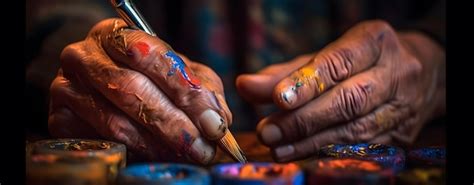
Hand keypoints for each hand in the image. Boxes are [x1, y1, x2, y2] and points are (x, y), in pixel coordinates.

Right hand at [48, 19, 231, 163]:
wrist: (101, 86)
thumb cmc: (148, 76)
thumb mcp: (179, 73)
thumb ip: (201, 90)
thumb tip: (217, 121)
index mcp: (115, 35)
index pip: (149, 55)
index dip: (184, 89)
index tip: (212, 121)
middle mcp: (84, 56)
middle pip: (132, 90)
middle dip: (174, 124)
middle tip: (202, 148)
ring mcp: (66, 87)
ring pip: (116, 121)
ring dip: (157, 144)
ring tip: (186, 155)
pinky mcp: (59, 119)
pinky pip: (100, 142)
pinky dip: (134, 154)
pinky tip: (156, 156)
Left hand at [237, 20, 444, 161]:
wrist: (421, 74)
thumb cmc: (360, 61)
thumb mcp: (327, 56)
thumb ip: (287, 72)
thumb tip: (246, 86)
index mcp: (375, 41)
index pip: (340, 63)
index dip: (308, 83)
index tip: (277, 99)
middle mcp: (395, 72)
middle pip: (349, 100)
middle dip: (304, 119)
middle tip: (267, 131)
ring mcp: (402, 107)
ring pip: (355, 129)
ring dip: (311, 141)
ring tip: (277, 147)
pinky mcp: (401, 135)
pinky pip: (361, 148)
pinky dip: (328, 153)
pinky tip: (300, 155)